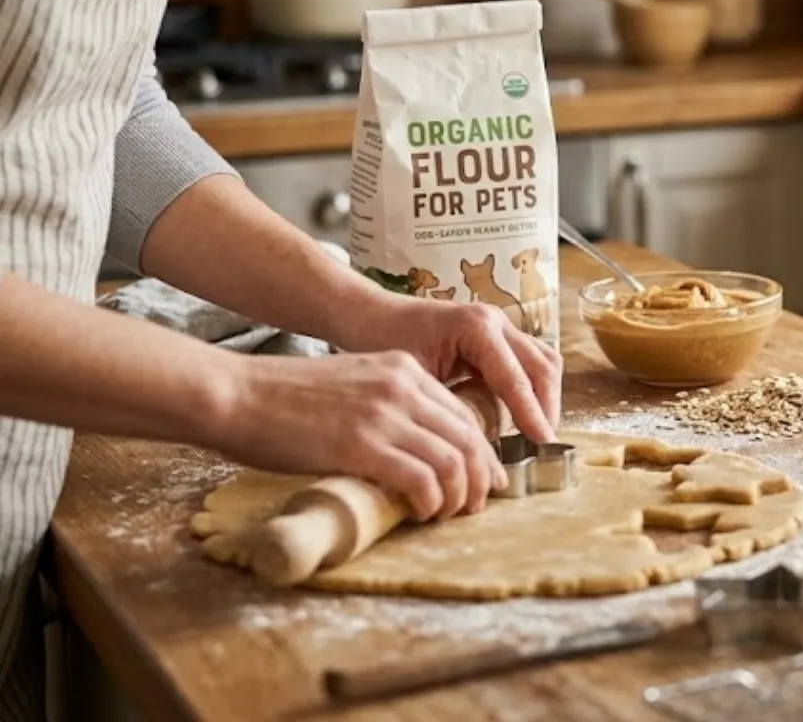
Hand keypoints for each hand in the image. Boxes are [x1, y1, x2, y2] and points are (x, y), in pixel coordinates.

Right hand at [207, 351, 507, 520]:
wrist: (235, 393)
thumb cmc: (280, 398)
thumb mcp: (350, 385)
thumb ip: (384, 406)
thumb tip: (409, 447)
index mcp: (403, 369)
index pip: (464, 412)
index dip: (482, 451)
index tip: (486, 478)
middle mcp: (403, 387)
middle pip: (469, 436)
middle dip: (480, 476)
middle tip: (476, 505)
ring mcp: (385, 414)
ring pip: (454, 460)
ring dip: (459, 494)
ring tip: (448, 515)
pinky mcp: (363, 445)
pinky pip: (422, 479)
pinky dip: (431, 501)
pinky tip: (422, 513)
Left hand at [336, 297, 562, 443]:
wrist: (368, 314)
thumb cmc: (382, 344)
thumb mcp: (414, 380)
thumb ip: (449, 408)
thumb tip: (476, 448)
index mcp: (476, 328)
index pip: (516, 379)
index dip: (532, 414)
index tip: (543, 444)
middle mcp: (495, 321)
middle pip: (543, 366)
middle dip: (547, 406)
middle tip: (543, 443)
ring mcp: (499, 324)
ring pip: (544, 360)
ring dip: (545, 396)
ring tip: (537, 431)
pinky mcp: (497, 334)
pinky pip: (529, 360)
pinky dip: (533, 387)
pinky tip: (522, 414)